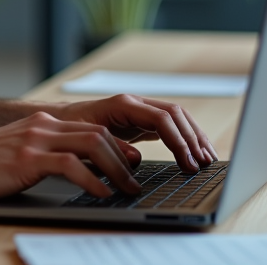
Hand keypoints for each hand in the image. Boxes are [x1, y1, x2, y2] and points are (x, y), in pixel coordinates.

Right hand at [0, 111, 144, 200]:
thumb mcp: (18, 154)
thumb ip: (46, 155)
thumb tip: (78, 171)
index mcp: (42, 123)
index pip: (91, 127)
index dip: (117, 145)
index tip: (132, 164)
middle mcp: (42, 125)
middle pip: (98, 133)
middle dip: (123, 157)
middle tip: (136, 180)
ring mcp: (34, 139)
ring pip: (91, 144)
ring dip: (116, 169)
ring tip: (127, 190)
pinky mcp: (26, 158)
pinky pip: (70, 164)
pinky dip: (92, 179)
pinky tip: (101, 194)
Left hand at [49, 94, 218, 172]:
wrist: (58, 120)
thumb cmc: (68, 129)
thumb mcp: (85, 138)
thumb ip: (109, 146)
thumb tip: (135, 160)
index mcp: (123, 104)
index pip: (161, 118)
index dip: (178, 140)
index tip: (188, 162)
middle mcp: (135, 103)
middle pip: (175, 114)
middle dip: (192, 138)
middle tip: (205, 163)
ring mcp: (140, 111)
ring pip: (177, 118)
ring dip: (194, 137)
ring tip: (208, 159)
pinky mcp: (141, 121)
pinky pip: (170, 126)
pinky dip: (185, 138)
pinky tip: (194, 153)